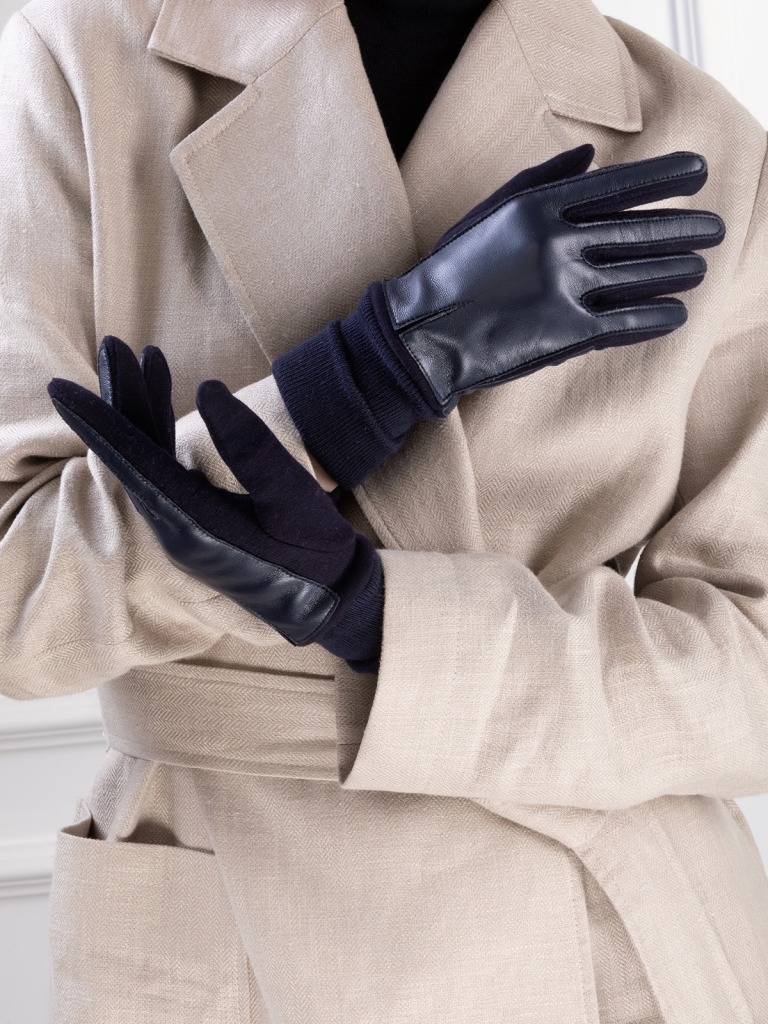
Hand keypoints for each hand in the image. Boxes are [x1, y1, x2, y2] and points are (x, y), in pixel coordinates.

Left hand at [47, 337, 383, 671]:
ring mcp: (181, 527)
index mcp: (193, 524)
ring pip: (146, 459)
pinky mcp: (193, 523)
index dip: (100, 422)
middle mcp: (175, 528)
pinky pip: (163, 470)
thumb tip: (208, 389)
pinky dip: (160, 433)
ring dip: (141, 410)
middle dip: (120, 399)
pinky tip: (163, 404)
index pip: (134, 464)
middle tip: (113, 346)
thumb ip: (253, 448)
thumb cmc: (316, 553)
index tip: (63, 388)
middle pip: (133, 455)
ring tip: (145, 359)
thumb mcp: (295, 499)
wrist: (328, 601)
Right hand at [272, 144, 724, 487]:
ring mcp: (566, 289)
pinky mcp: (568, 334)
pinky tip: (674, 313)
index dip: (665, 179)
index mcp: (541, 206)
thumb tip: (590, 154)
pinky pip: (630, 323)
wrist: (423, 334)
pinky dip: (658, 317)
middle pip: (642, 231)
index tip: (698, 174)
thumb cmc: (453, 271)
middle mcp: (559, 242)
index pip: (620, 184)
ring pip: (645, 276)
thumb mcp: (489, 212)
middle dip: (686, 229)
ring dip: (679, 271)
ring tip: (699, 268)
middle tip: (714, 228)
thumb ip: (540, 179)